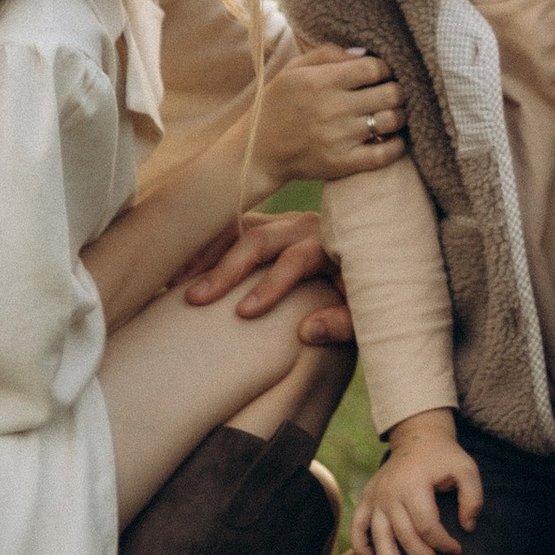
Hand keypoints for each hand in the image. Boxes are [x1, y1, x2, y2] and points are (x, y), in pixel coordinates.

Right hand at [181, 211, 353, 339]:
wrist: (376, 258)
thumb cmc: (369, 294)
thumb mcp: (367, 314)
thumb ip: (343, 323)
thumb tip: (306, 332)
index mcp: (331, 245)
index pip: (295, 261)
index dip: (269, 287)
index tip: (242, 313)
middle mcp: (307, 226)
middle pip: (261, 238)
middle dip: (227, 269)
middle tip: (197, 298)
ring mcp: (287, 222)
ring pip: (242, 227)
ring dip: (209, 252)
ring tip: (178, 281)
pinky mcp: (272, 224)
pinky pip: (236, 227)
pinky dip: (210, 244)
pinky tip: (186, 265)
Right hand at [257, 45, 405, 185]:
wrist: (257, 151)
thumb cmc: (277, 105)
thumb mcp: (293, 70)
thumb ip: (327, 53)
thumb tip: (364, 53)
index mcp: (320, 81)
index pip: (374, 68)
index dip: (385, 68)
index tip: (381, 73)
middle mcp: (332, 109)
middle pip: (390, 93)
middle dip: (397, 90)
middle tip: (392, 92)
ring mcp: (338, 138)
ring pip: (392, 121)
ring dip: (399, 115)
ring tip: (392, 113)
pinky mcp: (342, 164)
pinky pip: (384, 154)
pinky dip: (397, 145)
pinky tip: (394, 138)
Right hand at [353, 413, 481, 554]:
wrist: (417, 437)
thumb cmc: (444, 457)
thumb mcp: (466, 469)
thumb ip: (473, 497)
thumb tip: (467, 527)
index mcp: (413, 485)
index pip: (427, 526)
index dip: (444, 544)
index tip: (458, 550)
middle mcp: (390, 493)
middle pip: (405, 538)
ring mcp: (376, 497)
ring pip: (379, 540)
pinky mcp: (367, 499)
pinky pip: (357, 527)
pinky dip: (360, 547)